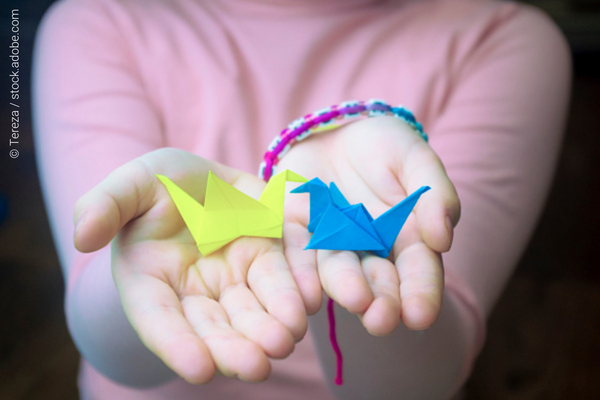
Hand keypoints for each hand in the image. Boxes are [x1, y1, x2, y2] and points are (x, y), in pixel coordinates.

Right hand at [73, 148, 306, 382]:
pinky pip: (285, 278)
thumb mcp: (130, 184)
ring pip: (254, 311)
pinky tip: (310, 301)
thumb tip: (80, 236)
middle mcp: (196, 291)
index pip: (159, 318)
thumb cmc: (159, 183)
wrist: (203, 178)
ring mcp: (236, 277)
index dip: (176, 345)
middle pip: (213, 327)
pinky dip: (297, 291)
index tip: (198, 369)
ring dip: (270, 328)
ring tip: (285, 338)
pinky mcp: (269, 258)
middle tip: (256, 365)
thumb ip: (105, 206)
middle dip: (234, 348)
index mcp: (151, 279)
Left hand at [278, 116, 459, 333]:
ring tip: (354, 302)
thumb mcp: (417, 161)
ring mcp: (330, 242)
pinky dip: (300, 272)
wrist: (337, 128)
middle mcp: (367, 250)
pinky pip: (296, 251)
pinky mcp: (296, 229)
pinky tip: (304, 291)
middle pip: (376, 281)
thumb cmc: (386, 146)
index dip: (420, 293)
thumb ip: (434, 196)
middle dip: (381, 302)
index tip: (419, 315)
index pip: (418, 271)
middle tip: (381, 321)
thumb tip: (443, 239)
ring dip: (343, 289)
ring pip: (336, 270)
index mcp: (406, 239)